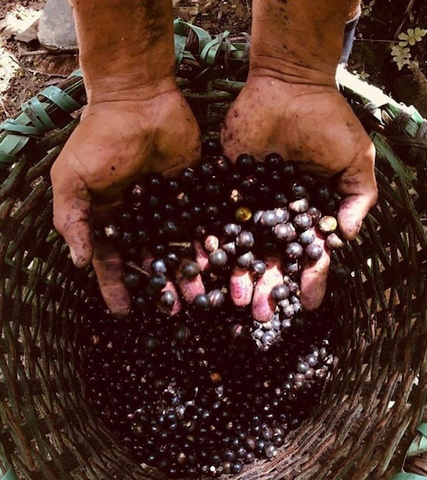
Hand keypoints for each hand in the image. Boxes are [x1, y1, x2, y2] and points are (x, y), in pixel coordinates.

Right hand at [51, 82, 200, 316]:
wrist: (139, 100)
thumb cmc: (100, 139)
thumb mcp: (72, 179)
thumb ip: (72, 220)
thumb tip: (79, 263)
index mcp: (108, 218)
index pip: (111, 260)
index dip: (116, 286)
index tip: (123, 311)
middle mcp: (138, 218)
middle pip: (149, 258)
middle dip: (160, 284)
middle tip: (174, 309)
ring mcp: (167, 206)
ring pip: (178, 246)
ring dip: (188, 270)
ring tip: (202, 295)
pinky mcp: (192, 192)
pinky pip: (200, 222)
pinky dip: (207, 242)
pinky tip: (218, 262)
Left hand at [221, 75, 376, 319]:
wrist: (287, 86)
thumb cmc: (327, 121)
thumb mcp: (354, 159)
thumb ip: (356, 198)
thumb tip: (346, 238)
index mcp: (305, 215)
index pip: (307, 255)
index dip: (308, 280)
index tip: (306, 306)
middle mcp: (275, 216)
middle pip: (269, 258)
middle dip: (266, 286)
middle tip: (259, 314)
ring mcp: (248, 204)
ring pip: (239, 247)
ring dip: (234, 275)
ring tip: (228, 301)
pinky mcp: (223, 189)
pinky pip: (213, 219)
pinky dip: (206, 242)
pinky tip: (200, 266)